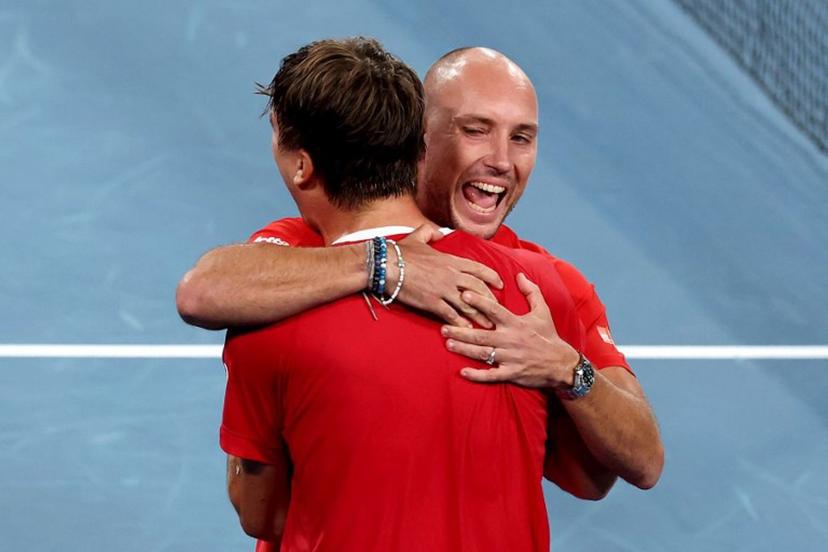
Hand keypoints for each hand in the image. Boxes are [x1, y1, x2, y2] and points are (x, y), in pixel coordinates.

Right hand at [385, 224, 502, 327]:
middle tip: (497, 310)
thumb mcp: (418, 236)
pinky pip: (451, 315)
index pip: (478, 269)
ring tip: (488, 326)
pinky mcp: (432, 303)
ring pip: (468, 305)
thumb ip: (430, 233)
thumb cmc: (401, 252)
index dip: (492, 277)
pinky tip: (467, 330)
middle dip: (490, 300)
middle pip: (478, 289)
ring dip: (480, 316)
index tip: (500, 284)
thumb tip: (437, 233)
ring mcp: (443, 290)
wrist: (387, 265)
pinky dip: (461, 323)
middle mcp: (451, 275)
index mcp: (450, 260)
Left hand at [441, 273, 579, 387]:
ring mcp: (510, 358)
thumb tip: (519, 275)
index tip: (463, 294)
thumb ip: (531, 292)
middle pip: (481, 335)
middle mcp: (511, 340)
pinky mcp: (511, 373)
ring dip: (464, 349)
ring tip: (448, 343)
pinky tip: (462, 372)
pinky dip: (477, 375)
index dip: (479, 302)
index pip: (494, 310)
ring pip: (483, 354)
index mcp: (516, 323)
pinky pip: (492, 375)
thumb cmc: (549, 335)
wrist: (562, 364)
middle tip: (443, 326)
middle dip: (461, 330)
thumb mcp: (543, 311)